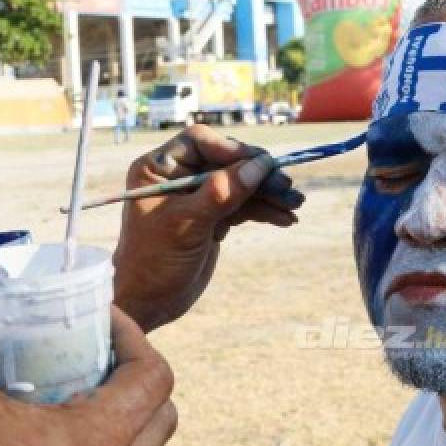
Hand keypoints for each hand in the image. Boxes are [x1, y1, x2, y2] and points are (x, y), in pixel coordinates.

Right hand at [0, 296, 176, 445]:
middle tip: (87, 350)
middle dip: (131, 374)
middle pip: (157, 414)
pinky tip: (38, 429)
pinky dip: (86, 444)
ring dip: (111, 411)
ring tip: (62, 385)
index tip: (96, 317)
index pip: (154, 377)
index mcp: (100, 443)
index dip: (132, 335)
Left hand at [113, 125, 304, 332]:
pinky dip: (263, 210)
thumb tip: (259, 165)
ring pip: (239, 183)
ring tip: (295, 205)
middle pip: (226, 162)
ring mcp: (197, 196)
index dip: (230, 150)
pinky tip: (285, 218)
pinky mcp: (212, 216)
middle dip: (258, 175)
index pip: (200, 142)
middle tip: (287, 187)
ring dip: (268, 193)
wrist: (149, 303)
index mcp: (159, 168)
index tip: (259, 164)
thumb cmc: (155, 260)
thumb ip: (222, 193)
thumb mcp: (187, 225)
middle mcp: (178, 176)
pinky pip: (242, 205)